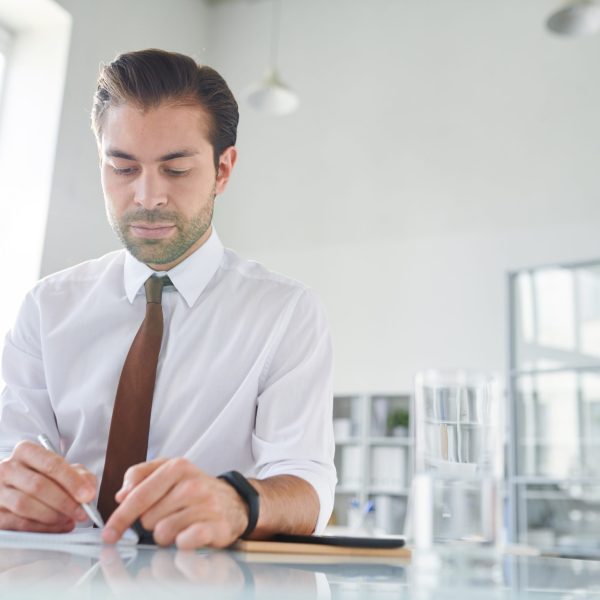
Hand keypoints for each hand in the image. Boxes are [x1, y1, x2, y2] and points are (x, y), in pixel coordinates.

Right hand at [0, 440, 95, 531]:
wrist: (19, 488)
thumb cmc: (47, 478)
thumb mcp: (66, 471)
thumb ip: (80, 477)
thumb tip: (88, 492)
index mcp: (26, 451)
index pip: (51, 464)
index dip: (72, 481)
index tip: (88, 496)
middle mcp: (7, 468)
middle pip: (38, 485)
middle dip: (64, 502)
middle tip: (82, 513)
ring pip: (25, 505)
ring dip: (52, 516)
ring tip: (70, 520)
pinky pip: (17, 523)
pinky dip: (41, 528)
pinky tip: (56, 527)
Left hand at [102, 458, 248, 549]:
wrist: (234, 501)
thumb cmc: (195, 488)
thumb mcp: (169, 471)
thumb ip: (140, 475)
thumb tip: (121, 495)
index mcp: (177, 466)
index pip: (137, 495)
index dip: (119, 518)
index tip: (109, 534)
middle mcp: (192, 483)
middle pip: (147, 518)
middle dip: (151, 523)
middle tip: (167, 516)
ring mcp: (206, 504)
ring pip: (162, 532)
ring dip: (166, 535)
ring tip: (179, 525)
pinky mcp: (216, 525)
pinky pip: (183, 542)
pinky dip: (181, 543)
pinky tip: (189, 535)